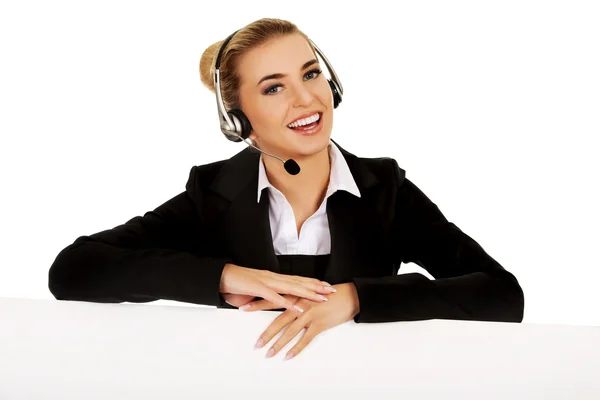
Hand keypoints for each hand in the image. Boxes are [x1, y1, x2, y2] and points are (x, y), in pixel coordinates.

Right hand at [219, 263, 334, 312]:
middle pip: (299, 281)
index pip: (297, 279)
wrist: (220, 277)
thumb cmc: (236, 284)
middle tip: (332, 289)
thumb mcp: (255, 291)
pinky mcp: (258, 288)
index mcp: (273, 278)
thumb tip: (275, 301)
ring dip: (308, 292)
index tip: (325, 285)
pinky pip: (276, 296)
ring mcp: (266, 282)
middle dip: (317, 286)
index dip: (312, 282)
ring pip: (292, 287)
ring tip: (322, 297)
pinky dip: (288, 302)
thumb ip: (267, 295)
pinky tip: (299, 306)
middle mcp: (273, 277)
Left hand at [249, 282, 359, 359]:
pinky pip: (305, 339)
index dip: (257, 305)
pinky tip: (288, 356)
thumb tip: (282, 306)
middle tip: (256, 344)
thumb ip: (295, 299)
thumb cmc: (328, 295)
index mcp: (296, 295)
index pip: (272, 300)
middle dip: (266, 333)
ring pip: (290, 331)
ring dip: (278, 344)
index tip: (243, 309)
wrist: (349, 296)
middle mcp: (301, 304)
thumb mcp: (309, 294)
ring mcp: (310, 314)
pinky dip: (296, 348)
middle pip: (278, 320)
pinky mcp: (319, 324)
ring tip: (268, 353)